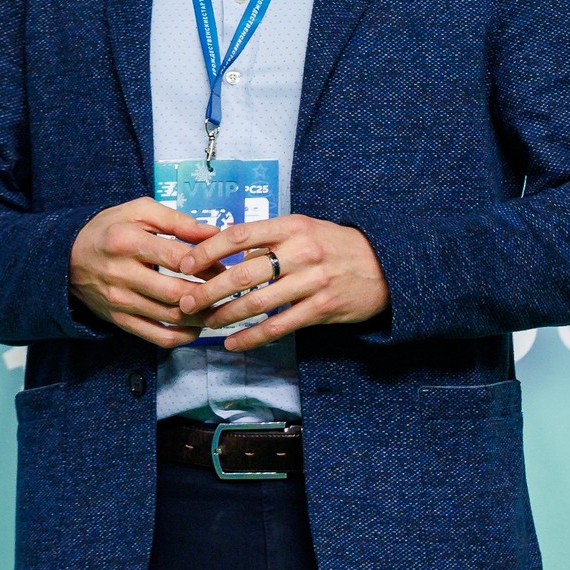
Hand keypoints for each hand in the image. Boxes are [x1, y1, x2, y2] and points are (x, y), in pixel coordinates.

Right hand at [69, 198, 220, 349]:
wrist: (66, 258)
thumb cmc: (109, 229)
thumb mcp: (138, 211)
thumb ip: (177, 220)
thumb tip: (213, 232)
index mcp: (128, 242)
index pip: (177, 259)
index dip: (207, 264)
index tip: (226, 265)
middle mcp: (122, 274)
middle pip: (175, 292)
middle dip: (208, 294)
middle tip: (229, 291)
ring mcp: (120, 301)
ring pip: (169, 317)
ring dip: (200, 317)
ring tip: (220, 309)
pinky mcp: (119, 320)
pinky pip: (155, 337)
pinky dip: (181, 337)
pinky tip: (197, 329)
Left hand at [171, 215, 388, 350]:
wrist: (385, 266)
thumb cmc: (335, 246)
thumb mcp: (305, 230)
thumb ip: (269, 240)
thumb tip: (228, 255)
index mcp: (291, 226)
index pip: (239, 235)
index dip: (207, 250)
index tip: (185, 264)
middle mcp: (301, 251)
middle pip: (243, 273)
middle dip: (207, 290)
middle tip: (184, 302)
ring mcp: (312, 281)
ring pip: (257, 302)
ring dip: (225, 316)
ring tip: (205, 323)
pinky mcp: (322, 308)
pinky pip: (279, 326)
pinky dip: (252, 337)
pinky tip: (233, 343)